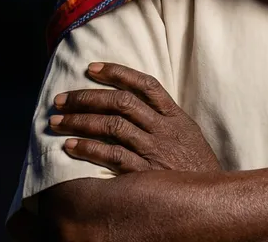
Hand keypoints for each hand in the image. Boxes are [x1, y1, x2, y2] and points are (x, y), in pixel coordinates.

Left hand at [50, 62, 220, 174]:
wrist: (210, 198)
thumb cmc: (195, 165)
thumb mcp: (187, 133)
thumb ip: (164, 117)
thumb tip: (136, 101)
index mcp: (174, 115)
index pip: (145, 84)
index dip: (118, 72)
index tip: (92, 68)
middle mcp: (163, 128)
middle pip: (122, 103)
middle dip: (88, 97)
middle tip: (61, 98)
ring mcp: (153, 150)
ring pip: (112, 126)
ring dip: (80, 121)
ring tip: (56, 121)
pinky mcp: (143, 174)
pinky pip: (112, 157)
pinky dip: (88, 149)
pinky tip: (70, 146)